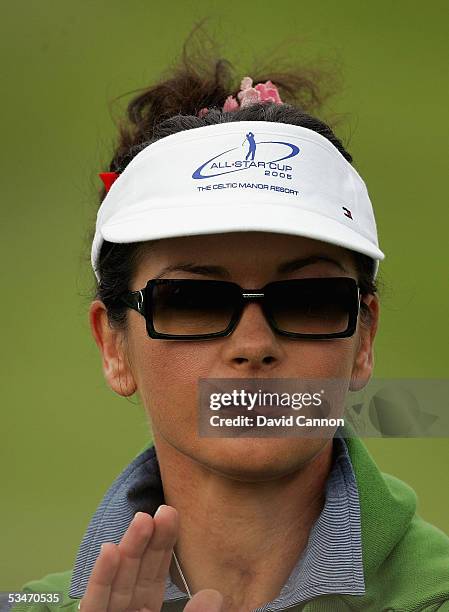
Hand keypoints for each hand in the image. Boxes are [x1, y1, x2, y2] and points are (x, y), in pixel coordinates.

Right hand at [78, 504, 222, 610]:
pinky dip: (101, 577)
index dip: (164, 543)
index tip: (172, 514)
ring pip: (117, 580)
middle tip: (164, 509)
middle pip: (136, 570)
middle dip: (148, 539)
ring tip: (143, 519)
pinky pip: (95, 603)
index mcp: (147, 609)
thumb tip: (214, 595)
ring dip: (129, 548)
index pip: (155, 572)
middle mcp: (127, 609)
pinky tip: (109, 550)